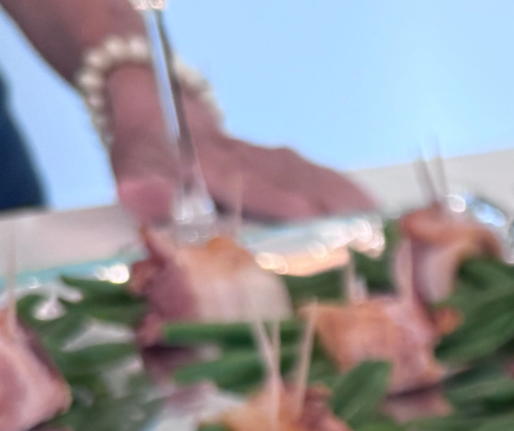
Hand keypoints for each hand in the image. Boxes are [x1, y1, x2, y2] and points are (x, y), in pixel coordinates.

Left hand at [104, 66, 372, 223]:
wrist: (161, 111)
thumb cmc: (150, 151)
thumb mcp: (134, 166)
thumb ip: (143, 183)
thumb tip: (145, 195)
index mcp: (213, 164)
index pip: (248, 182)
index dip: (277, 198)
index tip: (306, 213)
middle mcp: (250, 160)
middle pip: (295, 182)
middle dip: (329, 208)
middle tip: (362, 236)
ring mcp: (271, 160)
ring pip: (313, 178)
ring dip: (347, 203)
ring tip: (379, 229)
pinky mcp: (286, 165)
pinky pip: (321, 177)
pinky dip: (349, 194)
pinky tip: (374, 212)